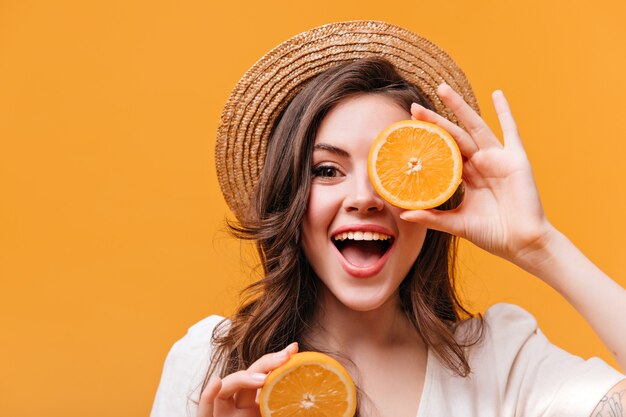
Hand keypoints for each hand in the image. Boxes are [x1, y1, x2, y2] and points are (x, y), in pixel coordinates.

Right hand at [197, 342, 298, 416]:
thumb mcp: (275, 413)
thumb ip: (285, 403)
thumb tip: (312, 398)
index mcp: (252, 405)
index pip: (262, 376)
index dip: (275, 361)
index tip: (293, 348)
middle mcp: (235, 407)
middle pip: (247, 378)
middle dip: (265, 363)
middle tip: (285, 356)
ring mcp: (221, 414)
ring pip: (226, 389)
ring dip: (242, 379)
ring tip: (263, 379)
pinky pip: (204, 411)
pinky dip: (208, 396)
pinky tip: (216, 383)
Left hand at [400, 84, 551, 264]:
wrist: (522, 243)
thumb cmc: (492, 234)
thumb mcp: (457, 224)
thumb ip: (432, 217)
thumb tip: (403, 214)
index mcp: (465, 177)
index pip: (441, 152)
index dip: (426, 140)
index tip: (405, 129)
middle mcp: (480, 163)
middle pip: (453, 135)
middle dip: (434, 120)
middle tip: (414, 106)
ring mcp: (497, 159)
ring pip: (474, 127)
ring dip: (459, 107)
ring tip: (443, 89)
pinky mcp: (515, 159)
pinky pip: (511, 131)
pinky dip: (505, 112)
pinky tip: (497, 94)